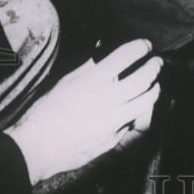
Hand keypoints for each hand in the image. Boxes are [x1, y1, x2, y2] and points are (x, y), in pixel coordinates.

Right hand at [5, 40, 161, 185]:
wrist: (37, 148)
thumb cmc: (45, 112)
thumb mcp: (65, 82)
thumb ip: (88, 66)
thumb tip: (102, 51)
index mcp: (94, 80)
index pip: (127, 55)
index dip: (141, 46)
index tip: (146, 45)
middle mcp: (108, 99)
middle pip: (144, 77)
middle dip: (155, 66)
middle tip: (157, 62)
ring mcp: (114, 120)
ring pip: (147, 101)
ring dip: (154, 89)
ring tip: (154, 84)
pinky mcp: (114, 138)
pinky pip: (132, 122)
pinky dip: (136, 112)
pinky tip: (133, 108)